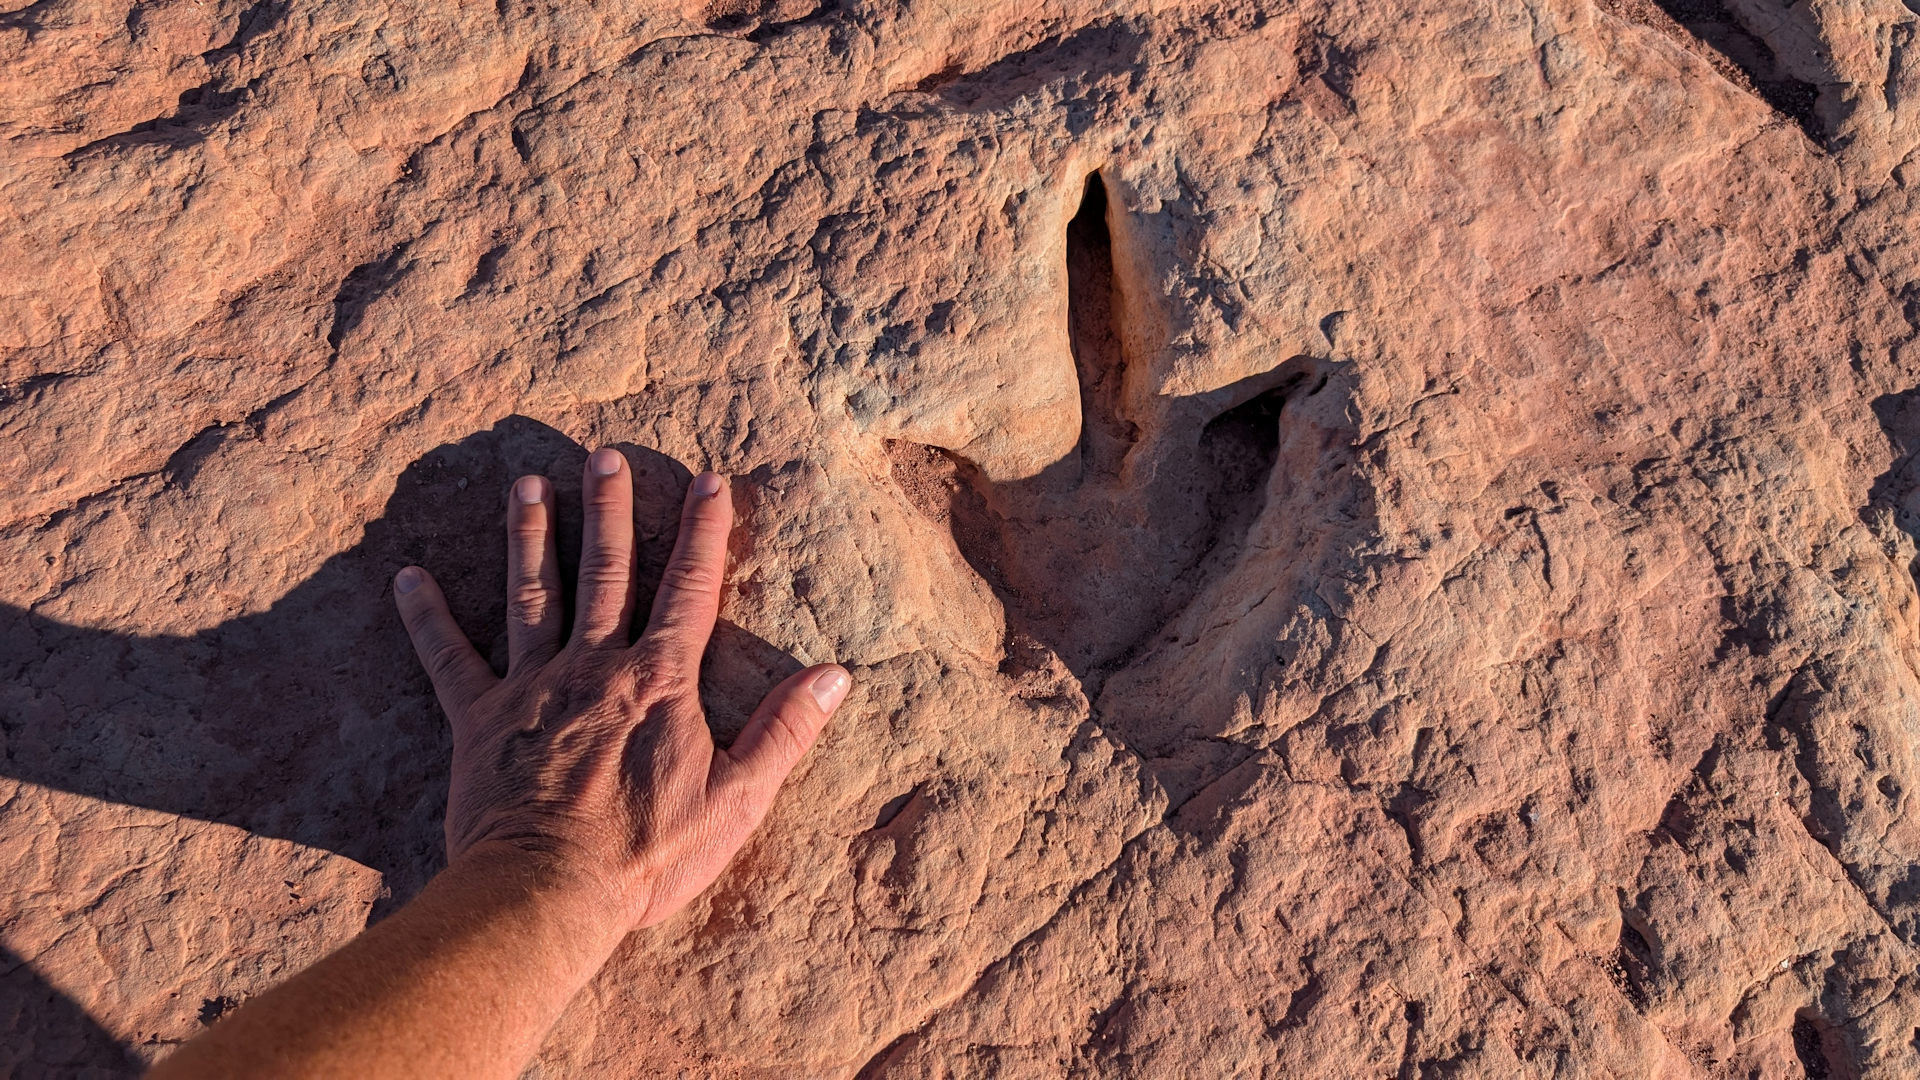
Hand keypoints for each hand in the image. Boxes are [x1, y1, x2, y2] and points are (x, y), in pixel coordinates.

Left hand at [391, 448, 849, 934]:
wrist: (545, 893)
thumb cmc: (646, 855)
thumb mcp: (737, 800)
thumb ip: (784, 733)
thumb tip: (836, 677)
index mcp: (659, 680)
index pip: (690, 589)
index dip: (704, 532)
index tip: (711, 480)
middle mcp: (594, 666)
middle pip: (605, 570)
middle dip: (608, 507)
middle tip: (605, 455)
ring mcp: (530, 687)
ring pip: (531, 593)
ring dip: (529, 535)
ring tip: (525, 482)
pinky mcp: (478, 719)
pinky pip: (448, 657)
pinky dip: (427, 616)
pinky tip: (407, 577)